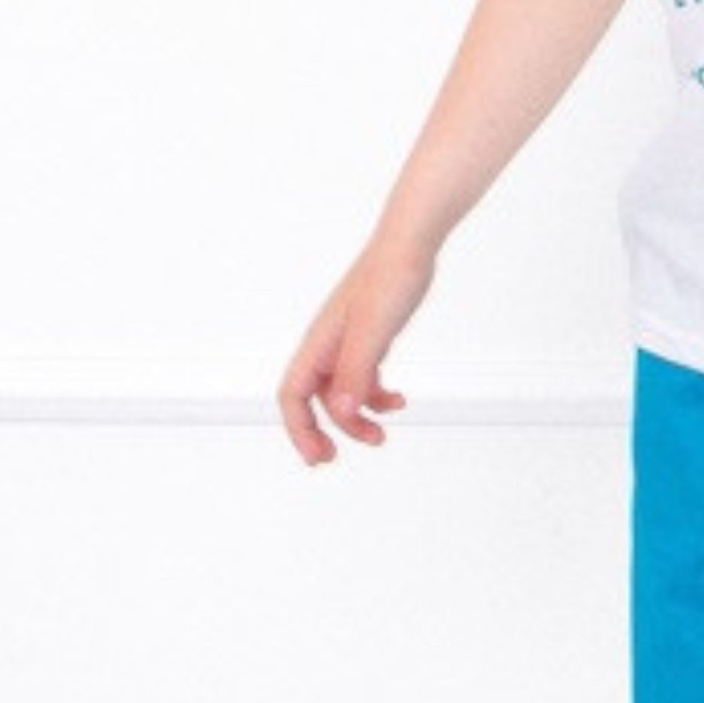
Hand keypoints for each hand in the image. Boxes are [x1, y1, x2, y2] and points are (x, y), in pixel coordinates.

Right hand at [277, 242, 434, 464]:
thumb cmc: (389, 279)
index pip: (293, 397)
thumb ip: (355, 372)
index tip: (319, 456)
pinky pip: (363, 378)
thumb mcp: (374, 332)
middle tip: (343, 455)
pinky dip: (377, 396)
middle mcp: (327, 345)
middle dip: (329, 431)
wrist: (410, 246)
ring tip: (383, 433)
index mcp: (319, 344)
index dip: (300, 430)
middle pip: (315, 401)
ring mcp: (347, 342)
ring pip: (342, 393)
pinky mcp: (369, 338)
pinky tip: (398, 401)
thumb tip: (338, 412)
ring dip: (358, 417)